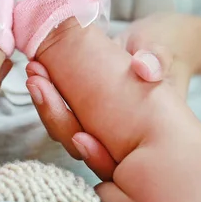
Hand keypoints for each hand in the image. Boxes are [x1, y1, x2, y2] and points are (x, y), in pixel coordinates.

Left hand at [26, 13, 200, 179]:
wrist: (162, 40)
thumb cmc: (166, 51)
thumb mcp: (164, 52)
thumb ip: (157, 59)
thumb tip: (146, 68)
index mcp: (140, 135)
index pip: (113, 161)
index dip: (94, 155)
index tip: (79, 136)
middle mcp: (116, 134)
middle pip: (79, 145)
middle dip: (56, 117)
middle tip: (39, 85)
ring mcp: (97, 120)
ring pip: (65, 128)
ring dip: (45, 103)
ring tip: (34, 73)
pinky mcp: (84, 103)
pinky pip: (62, 107)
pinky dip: (47, 91)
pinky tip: (37, 68)